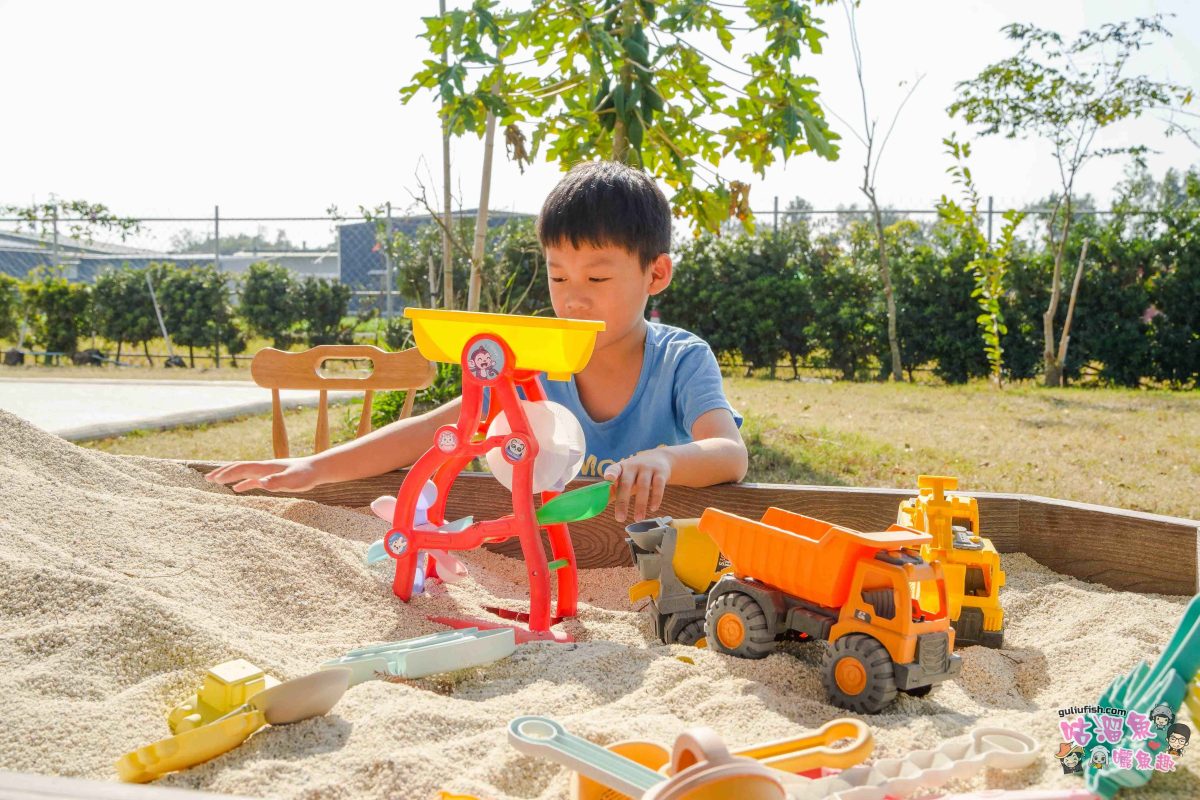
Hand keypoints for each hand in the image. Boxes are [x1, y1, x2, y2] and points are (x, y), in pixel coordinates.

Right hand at [204, 457, 321, 492]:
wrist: (317, 469)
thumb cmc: (306, 475)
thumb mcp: (293, 480)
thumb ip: (278, 481)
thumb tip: (262, 483)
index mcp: (265, 467)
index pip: (242, 468)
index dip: (227, 473)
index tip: (213, 479)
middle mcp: (263, 468)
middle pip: (238, 468)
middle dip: (222, 473)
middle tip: (206, 479)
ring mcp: (266, 472)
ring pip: (243, 473)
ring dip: (229, 476)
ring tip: (214, 481)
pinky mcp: (272, 478)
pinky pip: (253, 480)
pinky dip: (242, 484)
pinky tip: (236, 489)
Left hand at [604, 450, 671, 522]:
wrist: (659, 458)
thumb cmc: (636, 473)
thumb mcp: (624, 477)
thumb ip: (612, 490)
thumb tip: (597, 506)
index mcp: (621, 467)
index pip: (614, 469)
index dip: (611, 473)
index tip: (608, 479)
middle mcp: (633, 466)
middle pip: (626, 483)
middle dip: (623, 502)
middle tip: (620, 519)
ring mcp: (647, 468)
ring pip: (643, 486)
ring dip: (640, 504)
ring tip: (638, 519)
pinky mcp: (660, 473)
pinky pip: (658, 486)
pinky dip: (656, 498)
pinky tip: (653, 509)